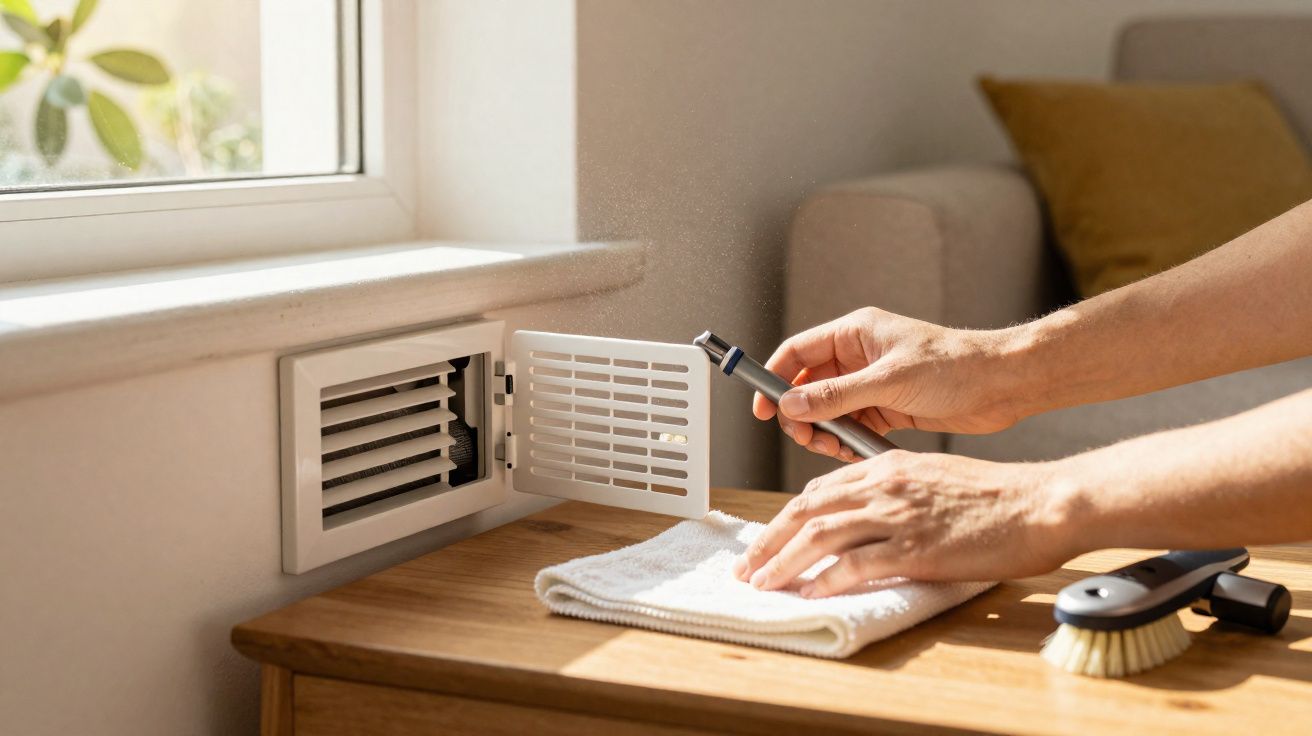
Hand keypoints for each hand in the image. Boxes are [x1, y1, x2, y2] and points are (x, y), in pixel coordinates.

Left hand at [732, 451, 1069, 596]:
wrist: (1039, 503)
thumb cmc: (995, 495)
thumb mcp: (932, 478)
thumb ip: (894, 491)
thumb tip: (866, 517)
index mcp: (886, 466)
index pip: (819, 490)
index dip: (785, 518)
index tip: (768, 540)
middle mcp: (883, 486)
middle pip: (806, 510)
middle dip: (768, 540)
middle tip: (748, 567)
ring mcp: (898, 516)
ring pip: (821, 536)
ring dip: (784, 562)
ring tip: (765, 584)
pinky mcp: (915, 547)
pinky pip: (857, 563)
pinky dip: (828, 579)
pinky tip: (812, 593)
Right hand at [754, 307, 1029, 461]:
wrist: (1002, 385)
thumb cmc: (954, 367)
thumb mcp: (889, 381)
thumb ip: (837, 395)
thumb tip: (792, 405)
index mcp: (855, 334)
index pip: (797, 353)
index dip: (774, 378)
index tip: (763, 409)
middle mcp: (858, 357)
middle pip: (807, 386)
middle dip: (801, 414)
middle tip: (806, 437)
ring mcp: (871, 384)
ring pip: (828, 411)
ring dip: (824, 431)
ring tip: (834, 448)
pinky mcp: (886, 408)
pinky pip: (851, 426)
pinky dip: (847, 441)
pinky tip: (855, 453)